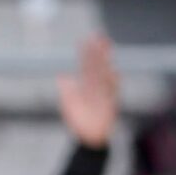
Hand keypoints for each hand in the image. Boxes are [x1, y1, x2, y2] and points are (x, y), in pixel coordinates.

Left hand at [58, 32, 117, 148]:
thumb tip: (62, 77)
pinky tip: (113, 72)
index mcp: (87, 85)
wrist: (88, 137)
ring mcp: (104, 94)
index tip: (85, 40)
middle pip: (98, 66)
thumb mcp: (69, 104)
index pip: (87, 65)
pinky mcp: (110, 104)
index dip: (86, 53)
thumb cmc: (79, 120)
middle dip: (98, 52)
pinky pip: (112, 93)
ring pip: (105, 75)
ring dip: (105, 62)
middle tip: (99, 37)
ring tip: (106, 50)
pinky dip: (112, 83)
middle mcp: (96, 87)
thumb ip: (67, 90)